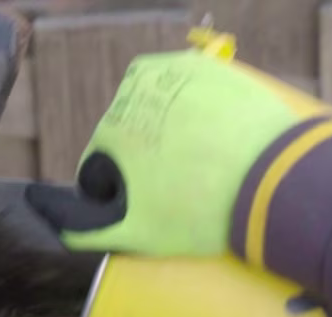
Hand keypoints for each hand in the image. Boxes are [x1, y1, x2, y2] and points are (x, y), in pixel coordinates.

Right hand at [26, 47, 298, 255]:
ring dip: (164, 132)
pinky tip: (211, 140)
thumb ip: (87, 233)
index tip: (146, 207)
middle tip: (175, 188)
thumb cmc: (199, 212)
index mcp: (111, 128)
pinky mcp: (212, 67)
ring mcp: (177, 72)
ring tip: (194, 165)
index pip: (99, 164)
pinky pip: (188, 92)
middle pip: (127, 132)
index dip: (118, 191)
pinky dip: (193, 112)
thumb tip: (59, 229)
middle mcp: (136, 89)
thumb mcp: (137, 233)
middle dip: (141, 158)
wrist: (272, 180)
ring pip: (156, 110)